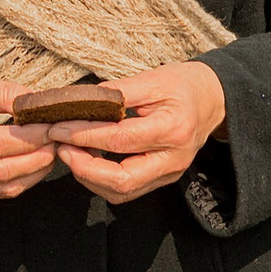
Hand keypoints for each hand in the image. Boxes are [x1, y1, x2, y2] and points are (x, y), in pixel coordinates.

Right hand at [0, 66, 59, 198]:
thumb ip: (2, 92)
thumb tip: (39, 103)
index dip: (27, 139)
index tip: (52, 125)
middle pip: (0, 170)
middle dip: (38, 156)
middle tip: (60, 138)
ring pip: (2, 186)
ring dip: (35, 170)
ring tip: (53, 148)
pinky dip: (22, 178)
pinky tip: (36, 161)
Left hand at [49, 61, 226, 205]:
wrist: (212, 100)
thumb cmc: (182, 86)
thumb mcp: (151, 80)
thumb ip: (115, 92)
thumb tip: (78, 102)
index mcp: (173, 128)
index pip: (121, 139)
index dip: (85, 135)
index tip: (58, 127)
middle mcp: (174, 157)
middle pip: (122, 180)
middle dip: (84, 168)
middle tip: (62, 148)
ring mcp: (170, 172)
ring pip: (122, 191)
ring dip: (89, 177)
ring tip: (72, 153)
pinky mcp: (164, 178)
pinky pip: (127, 190)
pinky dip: (101, 180)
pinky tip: (89, 160)